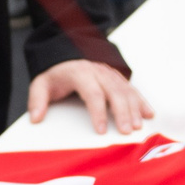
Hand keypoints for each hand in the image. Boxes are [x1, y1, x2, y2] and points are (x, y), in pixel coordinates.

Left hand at [26, 58, 154, 133]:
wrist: (67, 53)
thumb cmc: (56, 74)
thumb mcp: (41, 83)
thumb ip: (37, 100)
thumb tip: (36, 119)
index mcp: (80, 73)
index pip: (92, 93)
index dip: (97, 112)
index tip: (100, 131)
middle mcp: (98, 72)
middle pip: (114, 92)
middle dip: (122, 113)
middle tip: (126, 132)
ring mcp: (110, 74)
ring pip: (126, 90)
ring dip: (134, 108)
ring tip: (138, 126)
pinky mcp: (117, 77)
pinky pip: (132, 89)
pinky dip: (141, 101)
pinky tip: (149, 113)